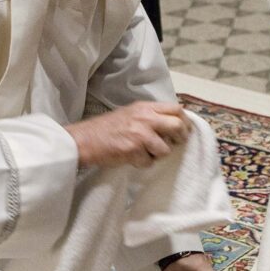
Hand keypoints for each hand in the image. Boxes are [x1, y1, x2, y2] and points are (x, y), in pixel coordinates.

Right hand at [64, 101, 190, 168]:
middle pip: (177, 126)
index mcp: (145, 107)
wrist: (85, 139)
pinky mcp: (133, 150)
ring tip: (145, 152)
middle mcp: (145, 118)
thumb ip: (150, 115)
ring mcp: (140, 134)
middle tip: (174, 144)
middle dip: (180, 138)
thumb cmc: (107, 128)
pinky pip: (149, 162)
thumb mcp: (131, 113)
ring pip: (166, 149)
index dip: (184, 121)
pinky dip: (143, 163)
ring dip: (158, 155)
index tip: (184, 129)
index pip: (176, 109)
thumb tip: (174, 122)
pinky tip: (132, 158)